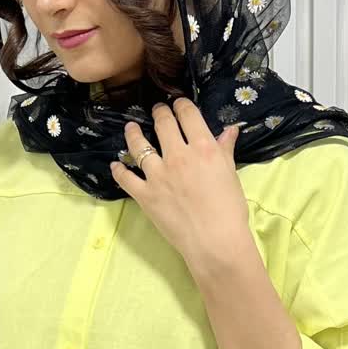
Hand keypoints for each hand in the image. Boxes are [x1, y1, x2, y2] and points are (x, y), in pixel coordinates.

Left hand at [110, 97, 249, 271]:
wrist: (216, 243)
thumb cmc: (230, 211)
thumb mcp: (231, 175)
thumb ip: (225, 150)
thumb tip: (229, 131)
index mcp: (202, 147)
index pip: (187, 114)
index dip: (181, 105)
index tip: (179, 105)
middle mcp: (178, 155)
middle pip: (163, 123)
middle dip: (160, 113)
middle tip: (158, 112)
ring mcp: (158, 175)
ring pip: (139, 145)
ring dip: (133, 133)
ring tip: (131, 128)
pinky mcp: (145, 195)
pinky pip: (125, 178)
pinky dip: (119, 170)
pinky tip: (116, 165)